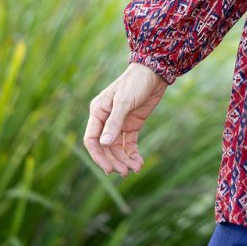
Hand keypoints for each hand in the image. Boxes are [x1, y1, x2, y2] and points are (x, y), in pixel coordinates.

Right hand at [84, 62, 167, 176]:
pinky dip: (133, 154)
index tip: (109, 169)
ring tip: (135, 168)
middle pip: (105, 148)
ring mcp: (119, 123)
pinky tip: (139, 162)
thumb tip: (104, 144)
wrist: (155, 73)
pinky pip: (129, 144)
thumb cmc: (136, 82)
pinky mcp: (132, 125)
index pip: (92, 140)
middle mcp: (106, 120)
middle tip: (125, 172)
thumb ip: (114, 122)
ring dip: (124, 160)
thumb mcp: (124, 101)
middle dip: (114, 161)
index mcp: (98, 112)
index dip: (98, 156)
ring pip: (117, 148)